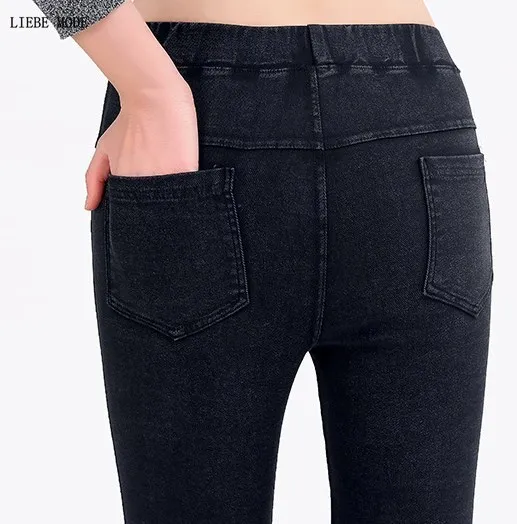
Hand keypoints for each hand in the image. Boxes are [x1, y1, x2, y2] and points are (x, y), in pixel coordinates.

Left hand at [84, 80, 198, 209]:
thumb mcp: (104, 149)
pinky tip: (190, 187)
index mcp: (123, 182)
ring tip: (176, 190)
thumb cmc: (129, 121)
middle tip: (162, 199)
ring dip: (175, 203)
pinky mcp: (185, 169)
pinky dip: (191, 193)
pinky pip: (190, 191)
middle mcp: (142, 183)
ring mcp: (165, 177)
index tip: (147, 207)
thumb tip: (89, 206)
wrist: (153, 97)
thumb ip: (94, 179)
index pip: (132, 210)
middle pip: (152, 211)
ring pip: (172, 204)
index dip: (140, 212)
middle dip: (157, 211)